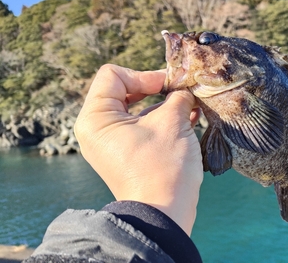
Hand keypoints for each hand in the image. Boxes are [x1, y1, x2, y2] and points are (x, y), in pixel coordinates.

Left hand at [74, 64, 202, 235]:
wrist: (165, 212)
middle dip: (156, 89)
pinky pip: (144, 127)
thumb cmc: (163, 166)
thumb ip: (176, 96)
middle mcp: (99, 129)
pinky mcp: (129, 154)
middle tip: (180, 91)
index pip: (113, 75)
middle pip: (125, 91)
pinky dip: (164, 120)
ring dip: (165, 105)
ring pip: (138, 110)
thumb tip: (183, 88)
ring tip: (191, 105)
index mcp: (96, 118)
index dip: (143, 75)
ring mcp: (114, 143)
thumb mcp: (171, 121)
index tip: (168, 86)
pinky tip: (191, 117)